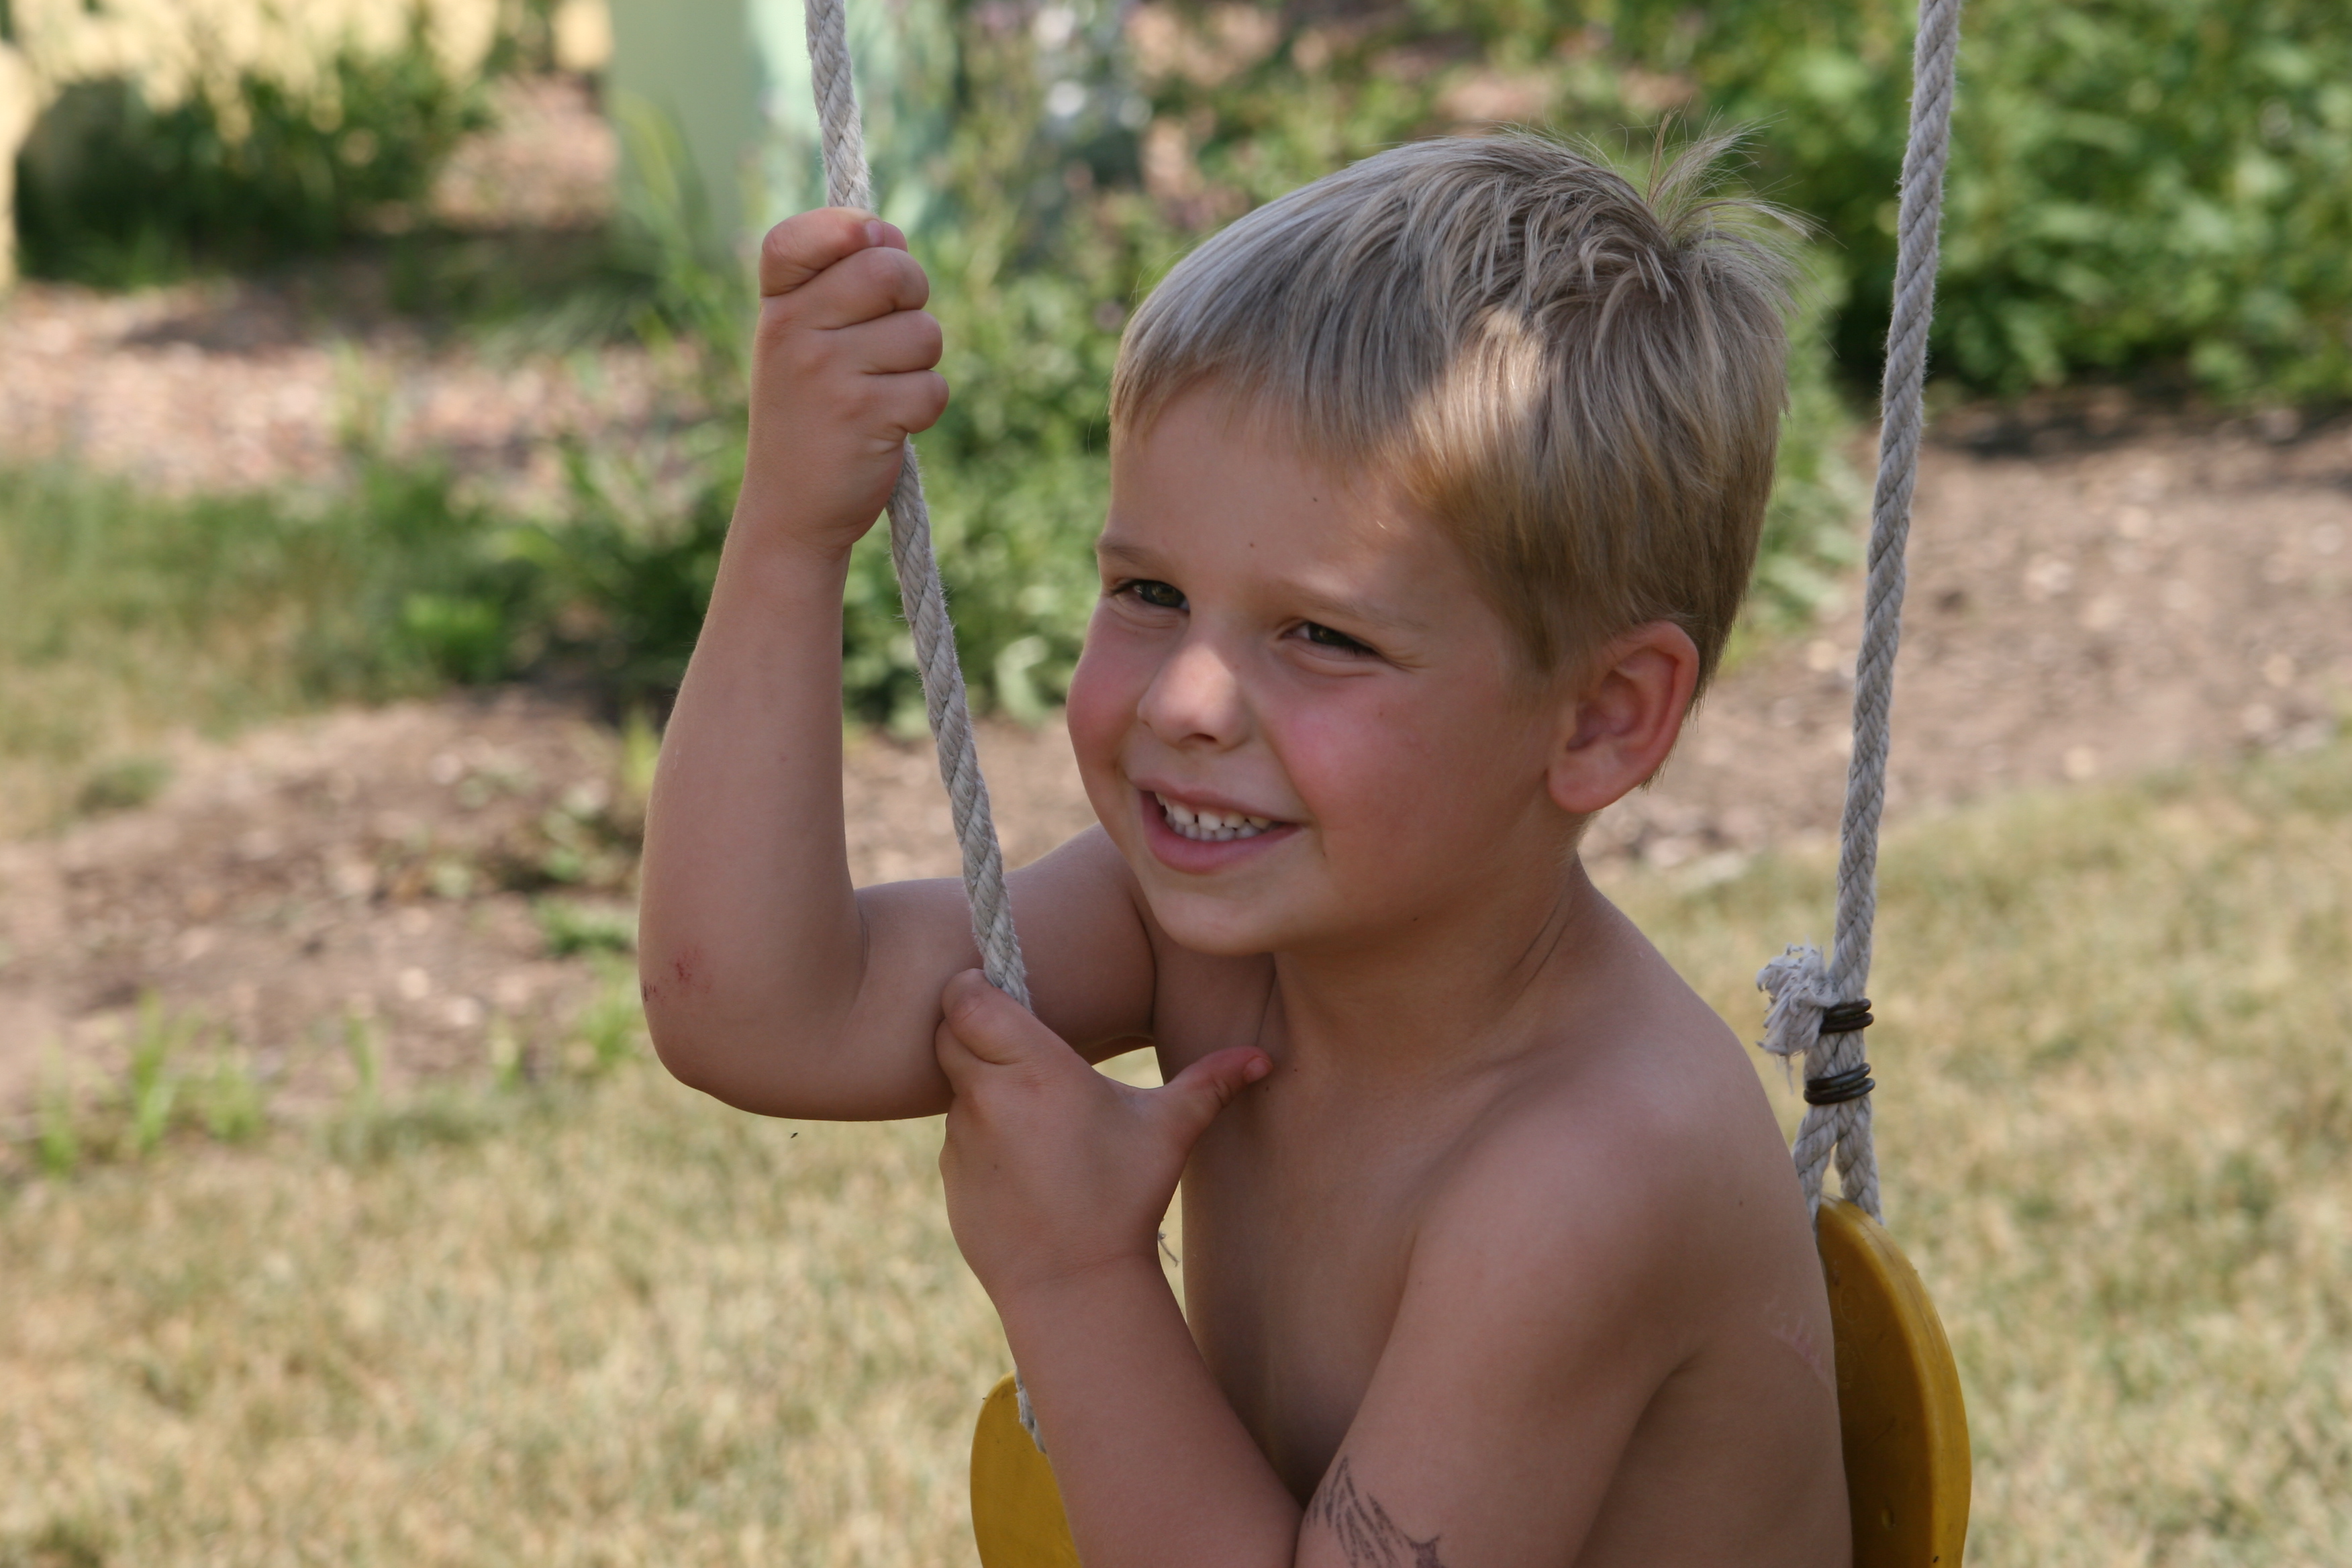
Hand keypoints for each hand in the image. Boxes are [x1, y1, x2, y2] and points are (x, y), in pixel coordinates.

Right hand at [738, 208, 950, 559]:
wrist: (790, 510)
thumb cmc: (810, 415)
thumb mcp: (802, 342)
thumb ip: (841, 283)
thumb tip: (892, 232)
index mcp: (776, 308)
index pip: (799, 235)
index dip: (850, 228)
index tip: (868, 245)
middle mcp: (793, 332)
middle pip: (890, 270)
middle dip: (914, 295)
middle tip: (894, 333)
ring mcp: (828, 374)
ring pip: (924, 332)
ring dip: (920, 363)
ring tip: (882, 390)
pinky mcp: (868, 416)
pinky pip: (933, 386)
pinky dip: (924, 407)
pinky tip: (889, 426)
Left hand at [934, 971, 1270, 1305]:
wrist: (1075, 1283)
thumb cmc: (1125, 1198)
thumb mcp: (1170, 1132)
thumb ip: (1211, 1082)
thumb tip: (1264, 1058)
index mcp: (1035, 1069)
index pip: (966, 998)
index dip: (972, 987)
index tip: (995, 990)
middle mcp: (987, 1096)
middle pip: (948, 1032)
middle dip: (970, 1027)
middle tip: (1011, 1039)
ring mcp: (961, 1138)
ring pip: (952, 1084)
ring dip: (978, 1082)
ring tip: (1032, 1111)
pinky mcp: (951, 1175)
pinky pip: (956, 1134)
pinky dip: (980, 1132)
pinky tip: (1025, 1160)